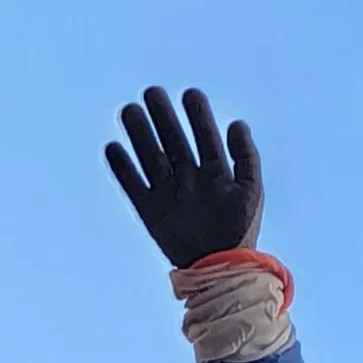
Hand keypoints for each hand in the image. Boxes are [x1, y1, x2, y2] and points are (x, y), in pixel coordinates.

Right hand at [106, 86, 262, 268]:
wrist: (220, 270)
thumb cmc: (240, 232)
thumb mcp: (250, 191)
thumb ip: (246, 157)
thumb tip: (237, 123)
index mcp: (215, 172)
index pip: (204, 135)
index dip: (198, 114)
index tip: (190, 94)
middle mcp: (189, 178)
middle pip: (172, 140)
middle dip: (163, 116)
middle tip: (152, 92)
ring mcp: (169, 194)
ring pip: (150, 157)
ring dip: (139, 134)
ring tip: (129, 111)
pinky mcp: (150, 212)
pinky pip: (132, 186)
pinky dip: (122, 169)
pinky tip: (112, 148)